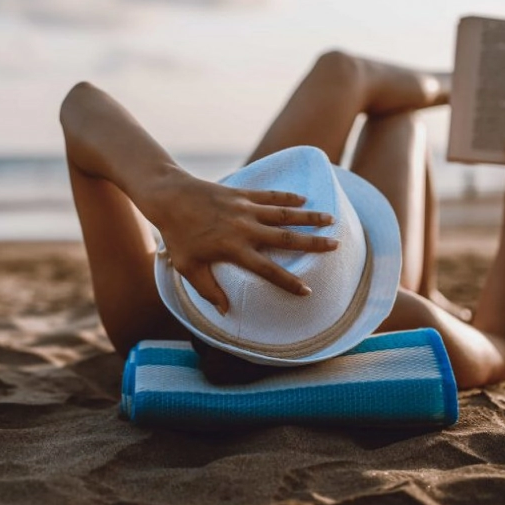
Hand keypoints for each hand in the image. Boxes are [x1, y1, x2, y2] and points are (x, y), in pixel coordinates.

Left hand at [144, 170, 337, 314]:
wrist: (169, 197)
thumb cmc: (177, 235)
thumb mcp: (188, 267)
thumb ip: (208, 290)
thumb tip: (225, 311)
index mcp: (234, 250)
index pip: (268, 270)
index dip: (288, 282)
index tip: (307, 290)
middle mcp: (245, 229)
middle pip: (286, 238)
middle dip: (313, 243)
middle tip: (335, 246)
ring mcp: (245, 208)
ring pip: (284, 213)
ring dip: (309, 216)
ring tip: (331, 219)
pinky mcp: (242, 193)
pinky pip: (270, 195)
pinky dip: (288, 197)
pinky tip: (303, 199)